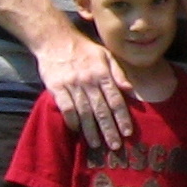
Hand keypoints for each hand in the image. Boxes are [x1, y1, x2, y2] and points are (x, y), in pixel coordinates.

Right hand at [32, 29, 133, 150]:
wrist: (55, 39)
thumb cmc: (85, 49)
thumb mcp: (106, 55)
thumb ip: (119, 73)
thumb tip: (131, 90)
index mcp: (103, 74)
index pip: (116, 100)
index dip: (122, 117)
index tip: (127, 132)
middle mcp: (89, 81)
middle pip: (101, 110)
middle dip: (109, 130)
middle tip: (115, 146)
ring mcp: (72, 85)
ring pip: (84, 112)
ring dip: (91, 130)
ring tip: (98, 144)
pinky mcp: (56, 87)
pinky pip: (66, 108)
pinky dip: (72, 121)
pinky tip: (77, 130)